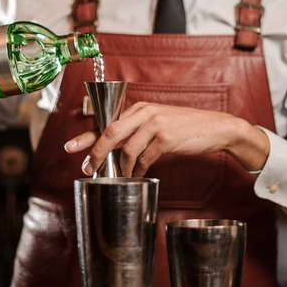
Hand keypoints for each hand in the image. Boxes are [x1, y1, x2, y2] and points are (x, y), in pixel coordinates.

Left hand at [64, 102, 269, 176]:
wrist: (216, 128)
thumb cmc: (186, 128)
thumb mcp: (159, 123)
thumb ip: (138, 132)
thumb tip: (117, 153)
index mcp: (140, 108)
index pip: (106, 121)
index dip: (86, 136)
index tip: (70, 147)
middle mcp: (145, 112)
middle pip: (110, 132)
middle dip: (96, 153)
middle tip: (89, 169)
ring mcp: (156, 123)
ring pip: (127, 149)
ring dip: (121, 167)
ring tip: (120, 177)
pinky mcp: (166, 137)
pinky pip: (144, 158)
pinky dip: (138, 169)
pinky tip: (138, 174)